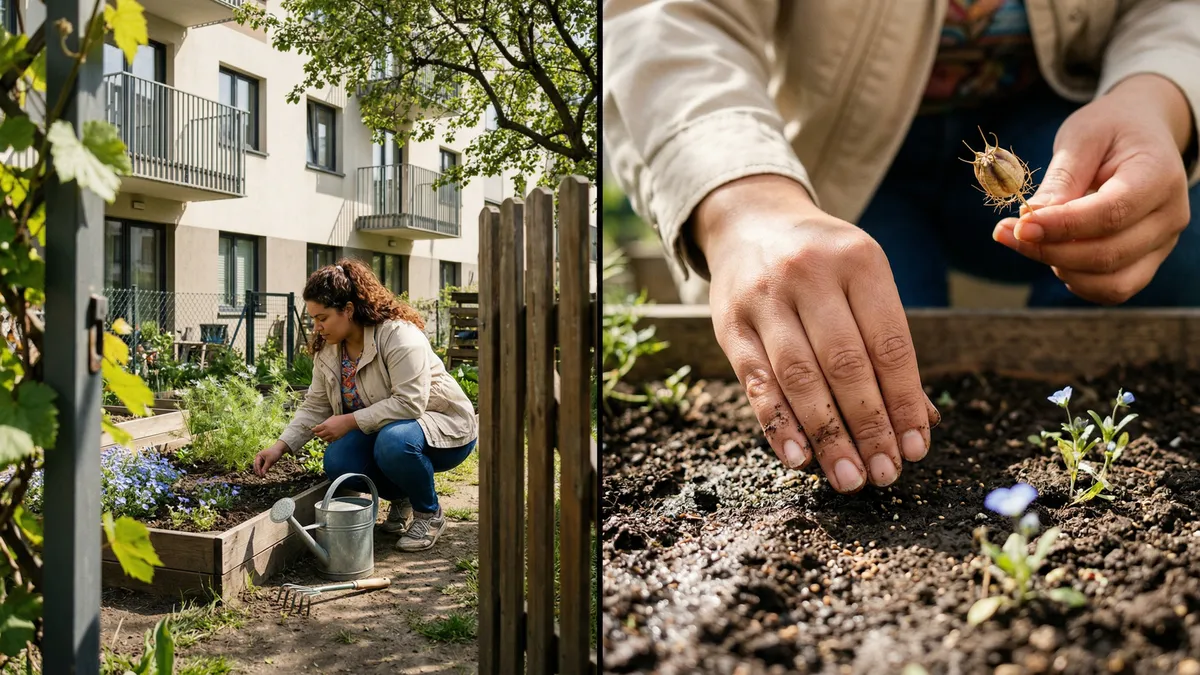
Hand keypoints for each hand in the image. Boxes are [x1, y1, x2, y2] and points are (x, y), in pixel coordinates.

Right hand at [253, 442, 285, 476]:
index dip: (258, 470)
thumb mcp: (270, 461)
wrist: (280, 449)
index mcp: (258, 456)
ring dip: (261, 471)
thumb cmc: (274, 453)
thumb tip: (262, 474)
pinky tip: (264, 473)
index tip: (261, 475)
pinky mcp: (265, 461)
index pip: (257, 464)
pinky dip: (263, 469)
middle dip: (258, 471)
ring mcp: (261, 459)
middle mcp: (259, 457)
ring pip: (259, 466)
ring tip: (262, 476)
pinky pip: (263, 466)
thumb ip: (266, 467)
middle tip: (261, 477)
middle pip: (256, 466)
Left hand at [312, 414, 357, 442]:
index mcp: (325, 425)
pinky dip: (328, 439)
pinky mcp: (336, 438)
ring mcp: (332, 435)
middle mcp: (328, 431)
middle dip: (317, 434)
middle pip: (319, 435)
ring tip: (323, 435)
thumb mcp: (330, 419)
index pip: (316, 429)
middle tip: (316, 433)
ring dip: (322, 437)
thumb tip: (318, 426)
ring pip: (323, 439)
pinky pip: (329, 440)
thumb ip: (324, 423)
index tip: (313, 430)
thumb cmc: (339, 419)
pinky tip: (328, 437)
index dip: (314, 430)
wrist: (348, 422)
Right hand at [692, 175, 939, 492]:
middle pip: (846, 364)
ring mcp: (766, 298)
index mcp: (859, 261)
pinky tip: (798, 458)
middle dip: (869, 427)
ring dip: (828, 436)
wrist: (751, 222)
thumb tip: (921, 421)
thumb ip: (887, 343)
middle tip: (885, 474)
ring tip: (849, 478)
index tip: (916, 448)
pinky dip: (778, 424)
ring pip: (801, 377)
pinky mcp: (730, 323)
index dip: (904, 401)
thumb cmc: (822, 262)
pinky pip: (757, 382)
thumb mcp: (863, 281)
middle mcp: (811, 274)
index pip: (889, 343)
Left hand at [993, 74, 1193, 304]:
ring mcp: (1162, 243)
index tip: (1019, 224)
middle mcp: (1170, 216)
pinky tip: (1053, 256)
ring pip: (1111, 282)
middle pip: (1108, 254)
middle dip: (1049, 251)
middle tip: (1006, 233)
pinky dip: (1077, 281)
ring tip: (1030, 242)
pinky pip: (1112, 289)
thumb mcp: (1082, 138)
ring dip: (1060, 269)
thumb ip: (1061, 179)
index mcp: (1159, 175)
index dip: (1062, 226)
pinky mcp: (1147, 260)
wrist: (1142, 132)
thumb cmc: (1110, 130)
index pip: (1111, 213)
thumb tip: (1031, 220)